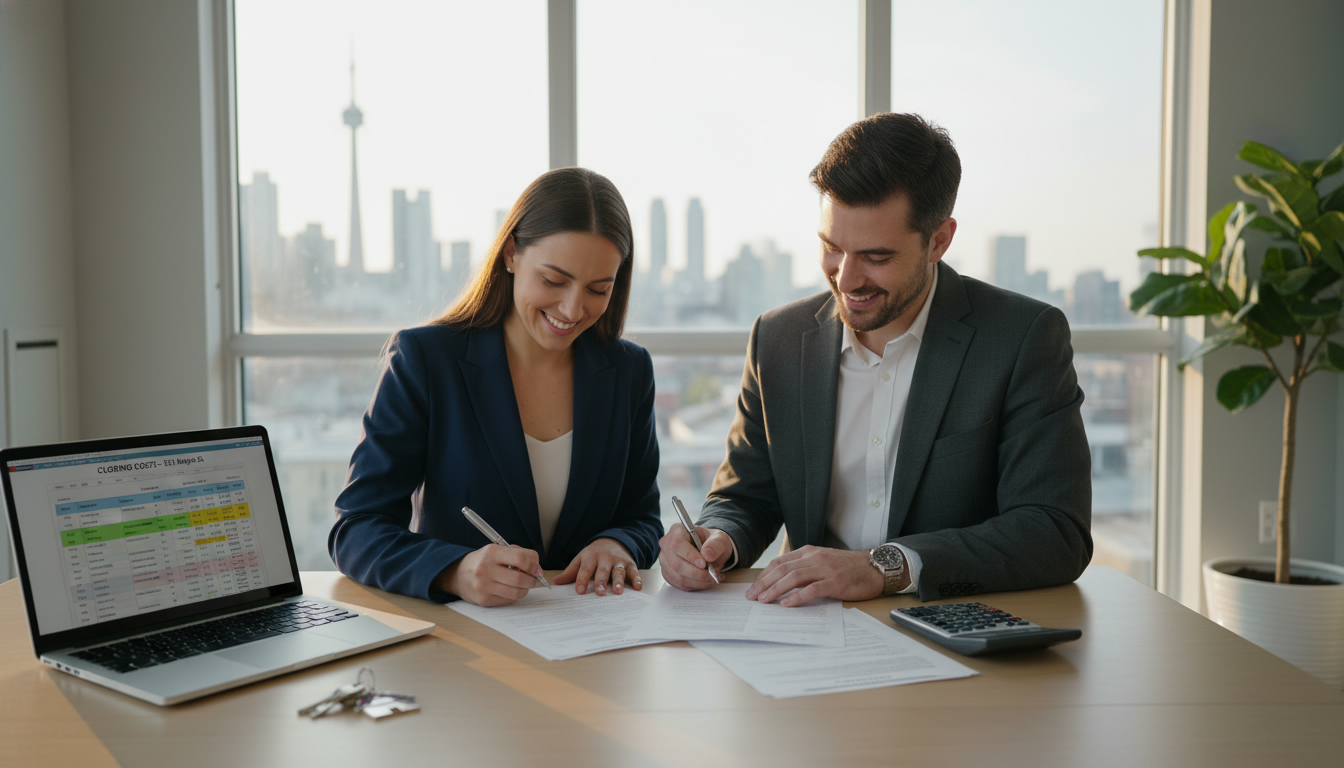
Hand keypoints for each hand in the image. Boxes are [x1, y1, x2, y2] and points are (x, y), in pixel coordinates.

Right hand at [438, 544, 543, 606]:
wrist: (458, 574)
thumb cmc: (483, 561)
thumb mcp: (498, 549)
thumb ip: (519, 553)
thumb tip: (537, 565)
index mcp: (491, 552)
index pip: (520, 559)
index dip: (533, 565)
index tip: (537, 569)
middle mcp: (485, 569)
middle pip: (519, 579)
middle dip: (531, 580)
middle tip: (532, 578)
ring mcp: (483, 586)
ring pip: (516, 593)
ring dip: (525, 589)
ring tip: (522, 585)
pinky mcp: (483, 600)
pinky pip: (508, 601)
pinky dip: (514, 596)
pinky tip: (510, 590)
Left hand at [554, 538, 639, 594]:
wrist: (613, 541)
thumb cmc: (594, 555)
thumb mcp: (581, 559)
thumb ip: (570, 572)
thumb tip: (556, 582)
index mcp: (590, 557)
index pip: (585, 569)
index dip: (582, 580)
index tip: (580, 591)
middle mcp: (605, 558)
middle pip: (603, 571)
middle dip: (601, 582)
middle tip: (600, 593)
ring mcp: (618, 561)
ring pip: (618, 571)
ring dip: (619, 581)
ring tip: (618, 591)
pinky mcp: (630, 563)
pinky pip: (634, 571)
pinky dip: (637, 579)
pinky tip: (637, 587)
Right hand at [658, 524, 731, 591]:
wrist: (709, 551)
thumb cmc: (712, 543)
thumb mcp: (720, 539)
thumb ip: (716, 544)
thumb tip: (707, 555)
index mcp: (677, 530)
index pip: (677, 544)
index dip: (690, 556)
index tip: (704, 564)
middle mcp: (667, 544)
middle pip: (676, 563)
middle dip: (697, 573)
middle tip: (713, 575)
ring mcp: (665, 560)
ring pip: (677, 577)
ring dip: (698, 582)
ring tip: (713, 579)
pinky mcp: (668, 573)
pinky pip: (679, 584)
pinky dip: (695, 586)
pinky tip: (705, 582)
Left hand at [745, 545, 889, 606]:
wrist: (874, 568)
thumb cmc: (848, 567)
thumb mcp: (823, 561)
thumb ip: (805, 568)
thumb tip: (782, 582)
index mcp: (809, 552)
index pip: (780, 562)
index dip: (764, 575)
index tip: (753, 587)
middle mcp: (814, 558)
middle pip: (782, 569)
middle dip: (764, 583)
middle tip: (752, 597)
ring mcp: (825, 569)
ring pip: (793, 577)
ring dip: (775, 590)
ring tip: (764, 601)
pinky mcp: (835, 582)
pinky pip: (812, 589)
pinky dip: (797, 597)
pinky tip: (787, 604)